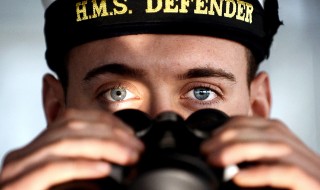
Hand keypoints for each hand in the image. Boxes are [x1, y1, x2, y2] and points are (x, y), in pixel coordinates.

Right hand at [0, 109, 143, 189]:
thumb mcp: (67, 178)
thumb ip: (82, 163)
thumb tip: (114, 157)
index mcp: (38, 147)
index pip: (72, 118)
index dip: (104, 121)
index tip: (130, 133)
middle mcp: (25, 153)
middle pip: (71, 127)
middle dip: (110, 134)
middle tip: (136, 147)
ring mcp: (19, 168)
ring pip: (66, 144)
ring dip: (104, 147)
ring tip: (128, 156)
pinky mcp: (18, 185)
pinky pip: (54, 168)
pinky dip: (82, 166)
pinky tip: (104, 169)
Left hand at [201, 116, 319, 188]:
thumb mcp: (263, 171)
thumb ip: (247, 161)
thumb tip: (219, 159)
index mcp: (285, 142)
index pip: (256, 123)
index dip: (228, 127)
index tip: (207, 141)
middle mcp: (297, 149)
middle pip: (264, 130)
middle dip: (229, 137)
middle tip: (206, 150)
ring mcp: (309, 165)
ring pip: (274, 146)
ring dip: (239, 150)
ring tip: (215, 159)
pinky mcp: (313, 183)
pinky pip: (286, 172)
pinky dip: (259, 173)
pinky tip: (238, 178)